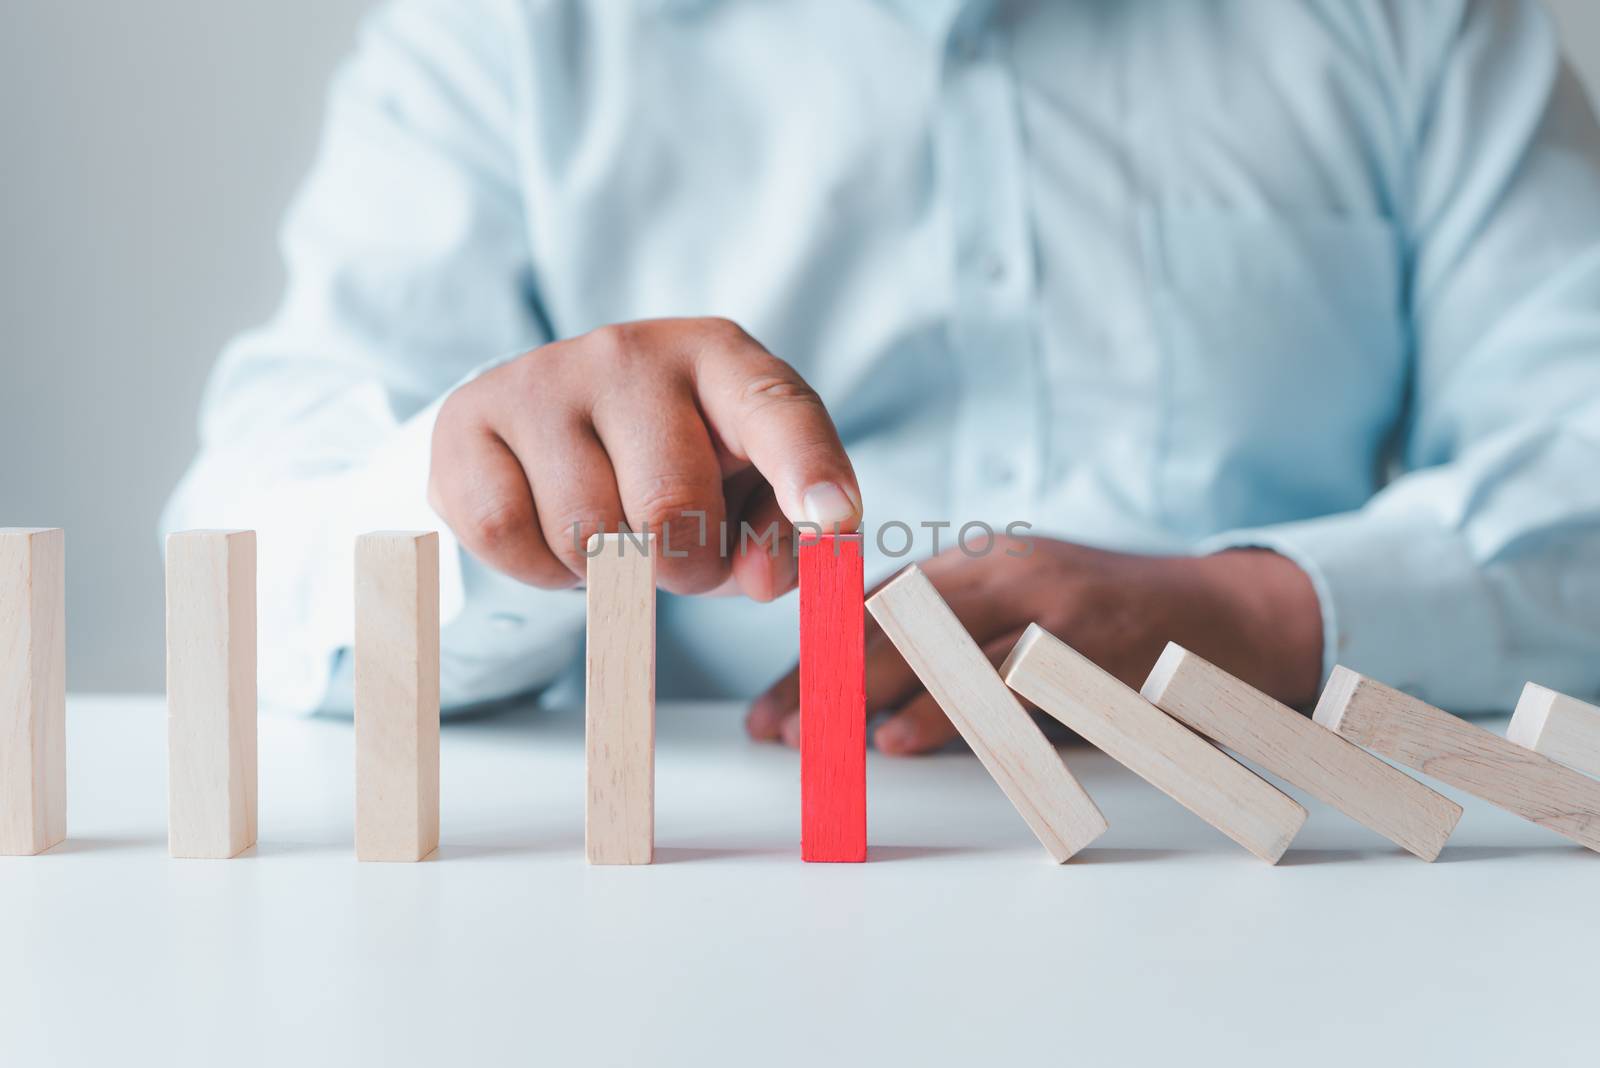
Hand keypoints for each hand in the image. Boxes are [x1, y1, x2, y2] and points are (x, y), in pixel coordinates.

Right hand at [429, 318, 861, 598]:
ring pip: (587, 535)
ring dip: (611, 572)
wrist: (551, 422)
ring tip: (614, 533)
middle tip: (680, 555)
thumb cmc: (676, 463)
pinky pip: (508, 536)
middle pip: (671, 507)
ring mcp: (544, 377)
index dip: (808, 470)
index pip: (777, 408)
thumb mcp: (747, 493)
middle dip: (685, 565)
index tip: (834, 520)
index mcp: (723, 359)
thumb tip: (759, 579)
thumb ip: (783, 538)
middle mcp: (633, 352)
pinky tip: (555, 533)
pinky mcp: (469, 418)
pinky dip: (541, 569)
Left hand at [747, 536, 1322, 754]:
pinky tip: (903, 737)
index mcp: (981, 566)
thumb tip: (867, 702)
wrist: (1229, 621)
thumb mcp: (1024, 613)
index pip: (876, 608)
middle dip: (828, 678)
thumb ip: (953, 641)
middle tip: (780, 728)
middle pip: (894, 621)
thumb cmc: (1114, 626)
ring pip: (939, 645)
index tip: (771, 710)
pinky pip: (1003, 682)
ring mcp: (1048, 605)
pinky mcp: (1088, 643)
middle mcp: (1006, 574)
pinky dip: (947, 711)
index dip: (817, 659)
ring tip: (819, 736)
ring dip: (869, 695)